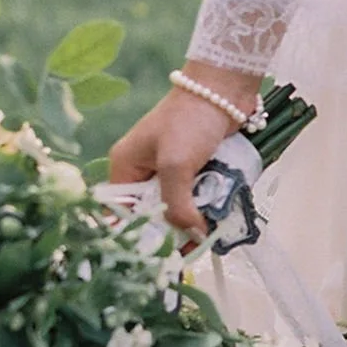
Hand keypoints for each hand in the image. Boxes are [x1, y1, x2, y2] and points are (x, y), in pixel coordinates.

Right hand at [109, 64, 260, 243]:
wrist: (224, 89)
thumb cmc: (191, 119)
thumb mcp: (176, 164)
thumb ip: (178, 204)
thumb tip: (192, 235)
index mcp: (127, 167)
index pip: (122, 211)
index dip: (136, 234)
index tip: (154, 256)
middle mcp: (146, 171)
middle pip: (153, 214)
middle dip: (171, 231)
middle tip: (188, 251)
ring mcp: (173, 170)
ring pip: (179, 208)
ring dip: (193, 220)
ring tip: (207, 238)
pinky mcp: (198, 168)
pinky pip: (199, 196)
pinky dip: (208, 206)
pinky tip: (218, 220)